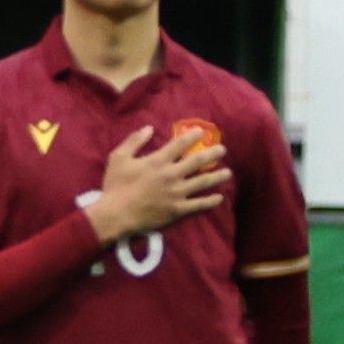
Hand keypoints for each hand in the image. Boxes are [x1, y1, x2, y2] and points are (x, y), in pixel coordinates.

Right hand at [88, 120, 231, 240]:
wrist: (116, 215)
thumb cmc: (115, 185)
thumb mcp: (119, 158)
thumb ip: (134, 141)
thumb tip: (148, 128)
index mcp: (158, 160)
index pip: (180, 144)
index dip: (192, 136)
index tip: (201, 132)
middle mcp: (172, 174)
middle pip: (198, 161)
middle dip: (212, 154)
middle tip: (222, 150)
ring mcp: (177, 193)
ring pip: (203, 182)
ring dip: (217, 176)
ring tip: (227, 173)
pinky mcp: (178, 210)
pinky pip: (199, 205)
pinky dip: (211, 201)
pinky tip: (219, 198)